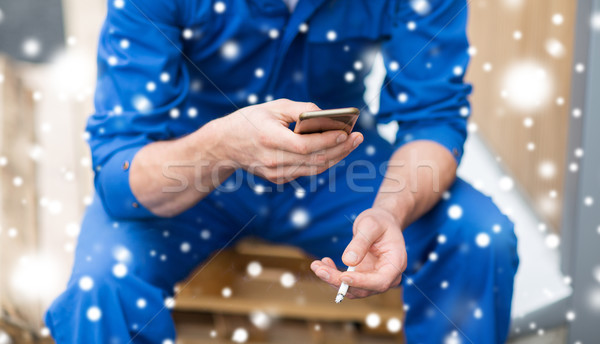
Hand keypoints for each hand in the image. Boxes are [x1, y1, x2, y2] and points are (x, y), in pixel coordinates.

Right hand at [217, 99, 362, 183]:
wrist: (224, 145)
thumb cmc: (250, 120)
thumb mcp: (273, 107)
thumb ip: (300, 109)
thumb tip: (327, 115)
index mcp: (270, 140)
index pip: (305, 146)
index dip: (328, 141)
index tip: (346, 132)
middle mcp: (273, 161)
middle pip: (315, 160)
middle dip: (340, 149)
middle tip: (358, 138)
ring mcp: (275, 174)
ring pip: (314, 169)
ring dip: (336, 157)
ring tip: (351, 144)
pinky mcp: (277, 179)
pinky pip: (306, 172)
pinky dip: (322, 162)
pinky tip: (334, 150)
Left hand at [310, 208, 406, 298]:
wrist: (380, 223)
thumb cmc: (379, 221)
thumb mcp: (370, 225)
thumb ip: (361, 242)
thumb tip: (348, 261)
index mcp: (396, 263)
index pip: (380, 281)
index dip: (362, 282)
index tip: (343, 277)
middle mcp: (387, 276)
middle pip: (364, 288)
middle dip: (339, 281)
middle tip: (319, 269)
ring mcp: (374, 279)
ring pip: (353, 289)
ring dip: (333, 280)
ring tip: (316, 265)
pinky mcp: (363, 278)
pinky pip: (347, 283)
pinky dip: (334, 276)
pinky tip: (324, 263)